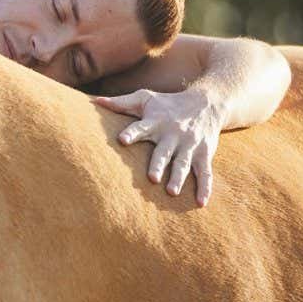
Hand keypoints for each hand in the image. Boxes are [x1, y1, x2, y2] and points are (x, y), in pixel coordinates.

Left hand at [93, 88, 223, 205]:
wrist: (207, 103)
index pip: (141, 127)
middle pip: (164, 152)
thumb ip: (121, 103)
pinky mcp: (204, 154)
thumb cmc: (167, 103)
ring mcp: (190, 146)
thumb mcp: (145, 98)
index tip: (122, 140)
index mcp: (156, 121)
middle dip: (158, 164)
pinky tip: (201, 203)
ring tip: (171, 192)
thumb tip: (95, 101)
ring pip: (183, 164)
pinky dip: (205, 188)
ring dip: (178, 178)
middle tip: (152, 178)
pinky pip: (205, 173)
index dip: (132, 133)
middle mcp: (173, 134)